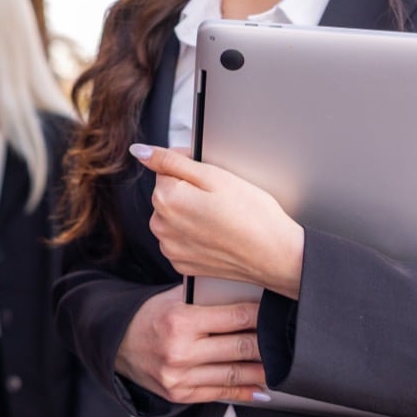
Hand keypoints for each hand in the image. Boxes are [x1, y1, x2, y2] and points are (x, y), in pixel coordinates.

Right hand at [115, 285, 268, 404]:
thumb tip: (244, 291)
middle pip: (239, 348)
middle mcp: (180, 351)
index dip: (259, 315)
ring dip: (261, 371)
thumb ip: (204, 296)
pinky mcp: (180, 394)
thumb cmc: (149, 317)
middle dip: (266, 344)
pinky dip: (244, 392)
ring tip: (280, 366)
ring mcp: (180, 377)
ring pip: (234, 374)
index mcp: (179, 321)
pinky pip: (221, 394)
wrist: (116, 345)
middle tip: (285, 340)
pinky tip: (261, 389)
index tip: (275, 313)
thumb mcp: (171, 298)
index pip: (234, 318)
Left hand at [131, 143, 303, 296]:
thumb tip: (140, 151)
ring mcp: (171, 248)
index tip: (213, 182)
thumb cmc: (252, 214)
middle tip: (221, 201)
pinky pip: (180, 240)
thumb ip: (171, 160)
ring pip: (173, 217)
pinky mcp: (182, 264)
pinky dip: (194, 235)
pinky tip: (218, 236)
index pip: (166, 170)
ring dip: (190, 214)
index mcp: (166, 200)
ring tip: (221, 220)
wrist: (276, 256)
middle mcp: (161, 227)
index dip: (192, 171)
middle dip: (189, 193)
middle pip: (167, 194)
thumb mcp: (214, 176)